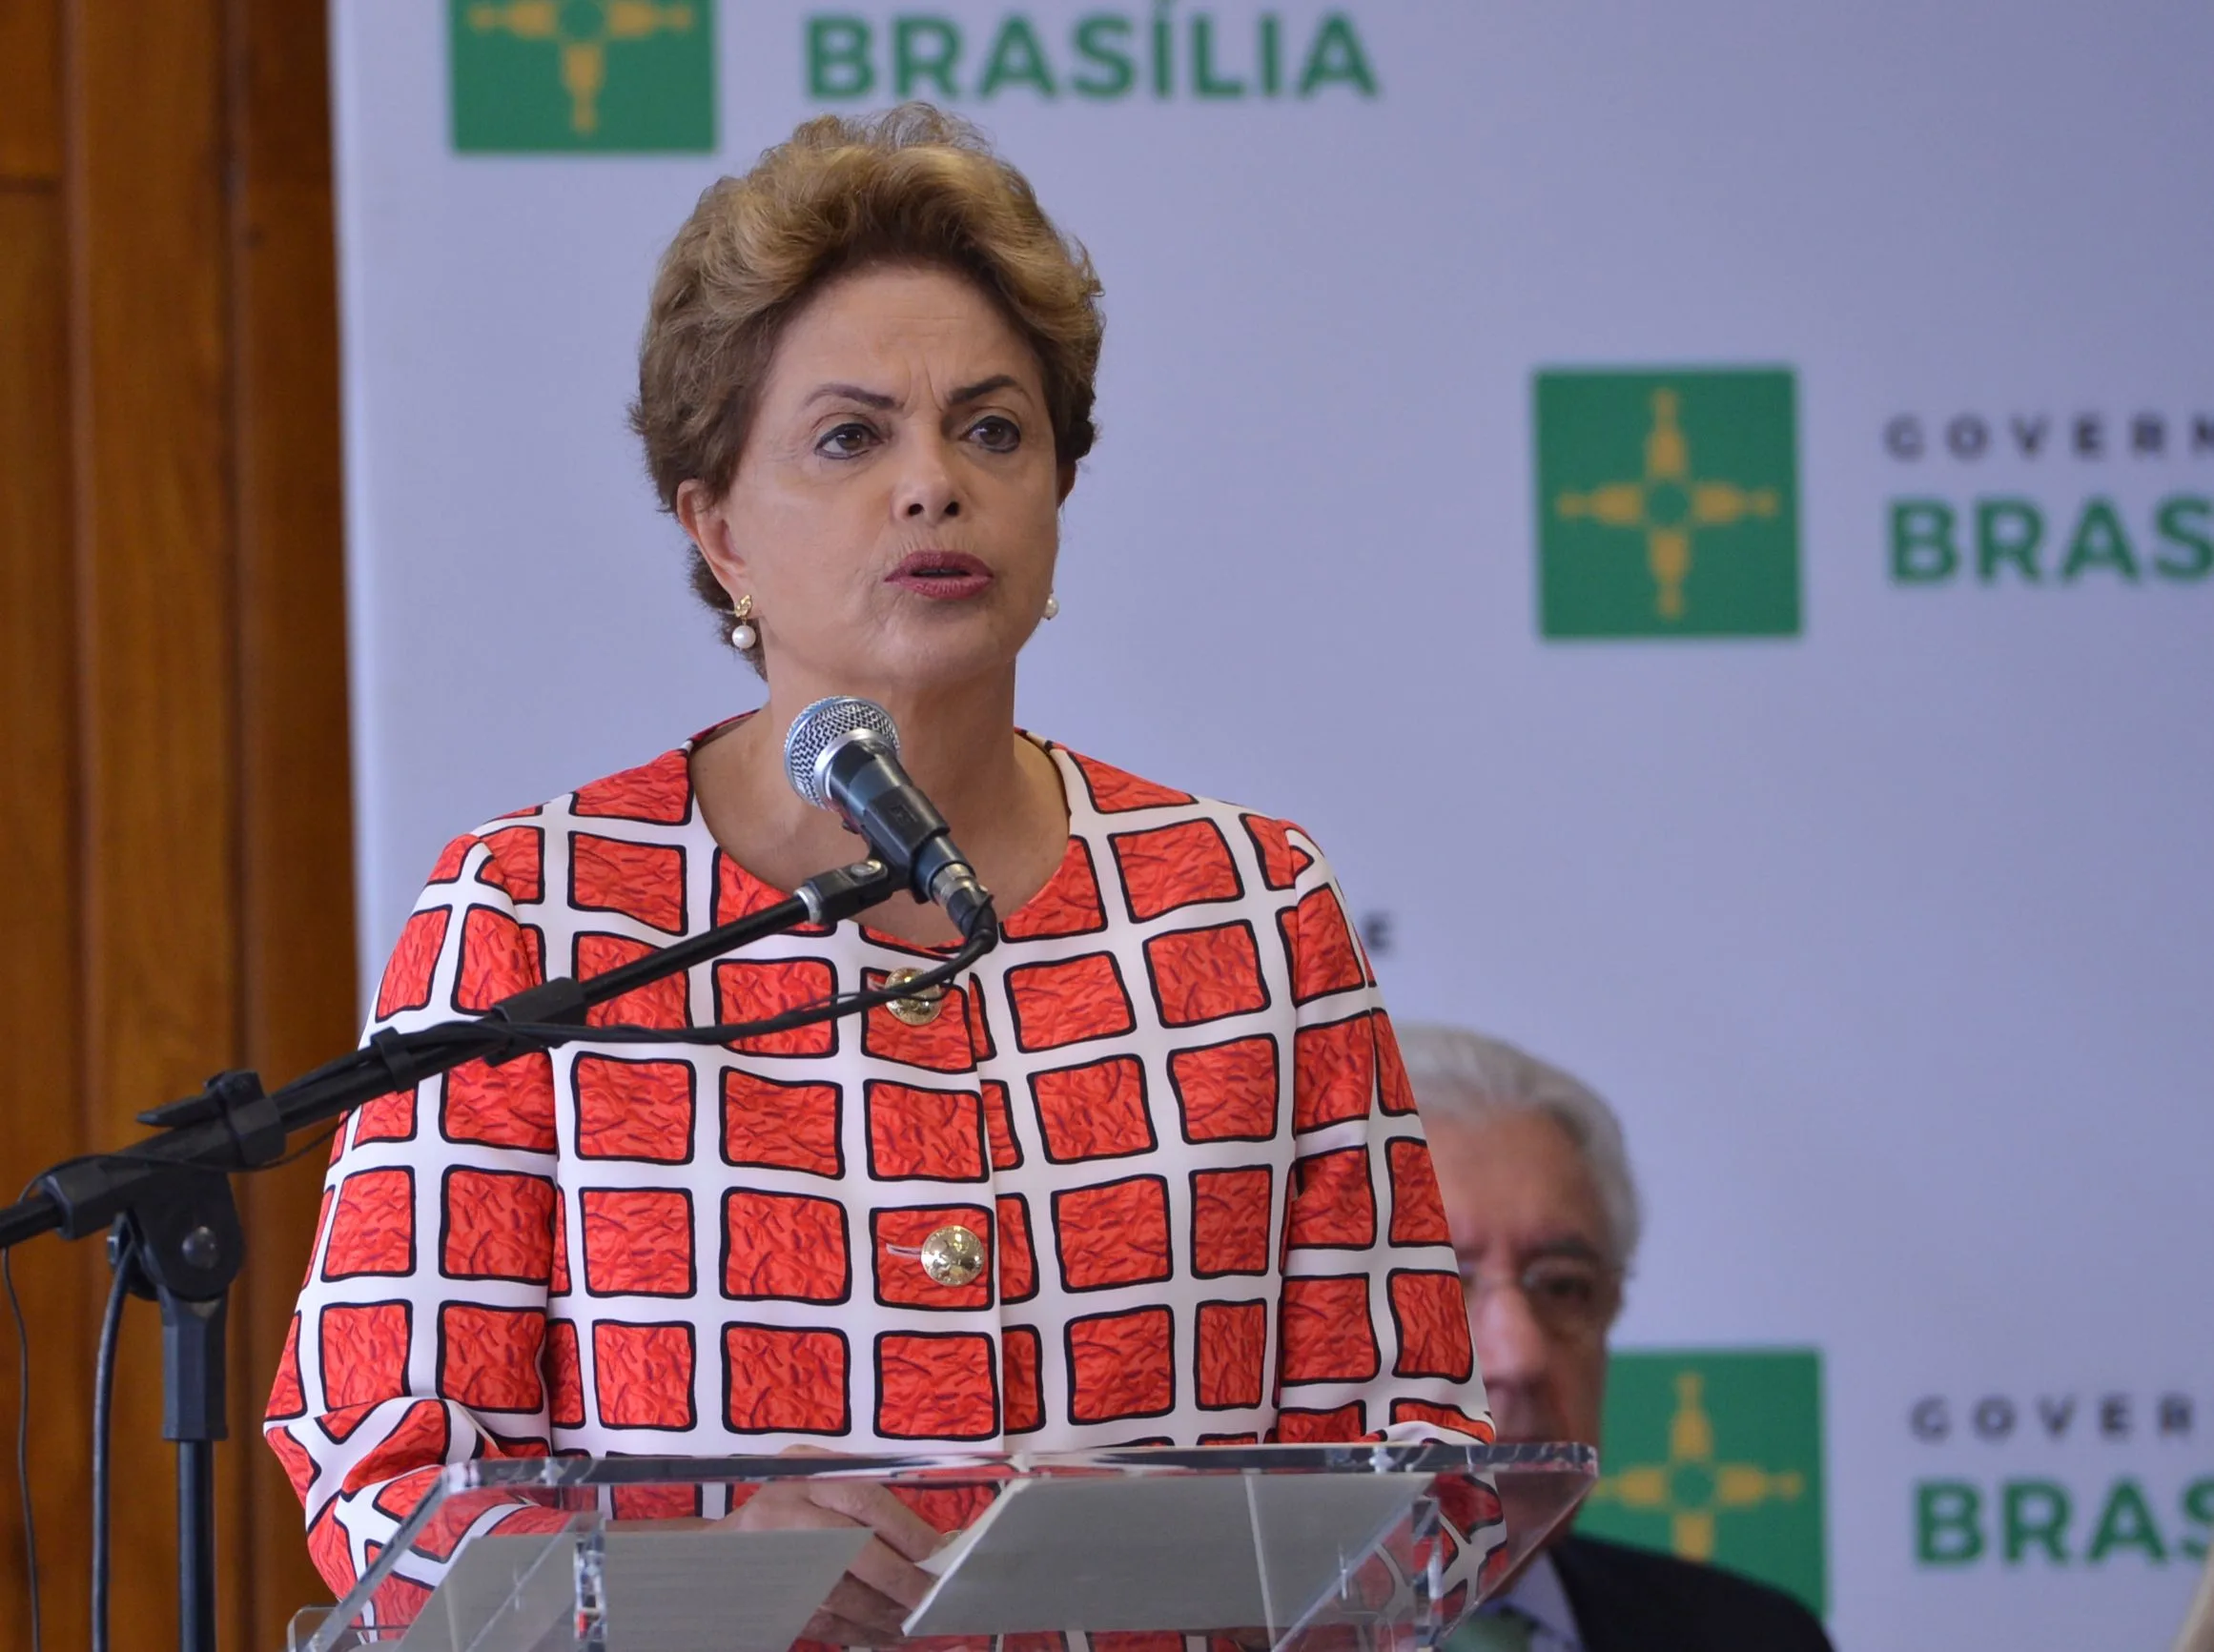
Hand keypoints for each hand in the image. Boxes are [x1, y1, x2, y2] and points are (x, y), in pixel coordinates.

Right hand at [716, 1450, 945, 1645]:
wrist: (719, 1552)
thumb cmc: (786, 1509)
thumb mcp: (818, 1482)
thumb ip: (864, 1500)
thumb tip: (931, 1542)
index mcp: (806, 1475)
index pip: (865, 1500)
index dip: (907, 1531)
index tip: (941, 1555)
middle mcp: (786, 1512)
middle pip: (853, 1548)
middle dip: (900, 1578)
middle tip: (933, 1596)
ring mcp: (774, 1559)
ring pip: (840, 1593)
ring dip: (885, 1613)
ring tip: (918, 1621)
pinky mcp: (771, 1600)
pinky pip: (825, 1623)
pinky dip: (862, 1634)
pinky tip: (889, 1637)